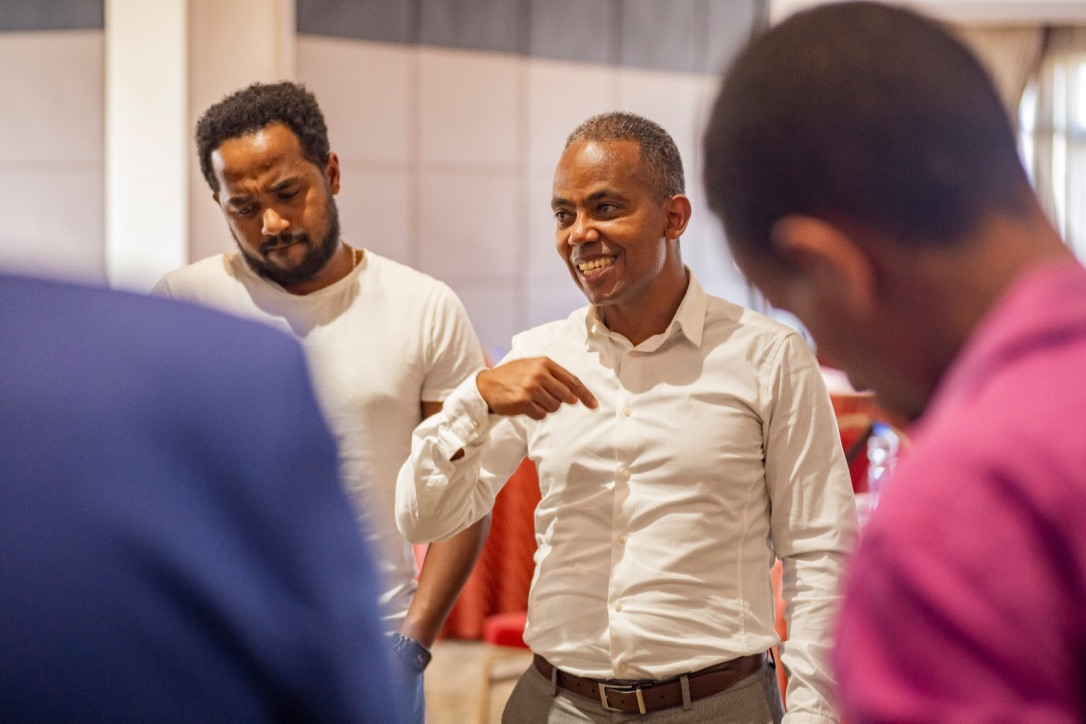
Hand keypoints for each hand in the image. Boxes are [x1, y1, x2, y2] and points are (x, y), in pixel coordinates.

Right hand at [477, 357, 597, 419]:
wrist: (487, 385)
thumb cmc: (512, 376)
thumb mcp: (532, 367)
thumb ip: (553, 376)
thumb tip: (575, 395)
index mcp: (544, 363)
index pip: (572, 381)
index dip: (585, 394)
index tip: (594, 405)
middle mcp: (539, 374)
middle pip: (566, 396)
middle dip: (561, 401)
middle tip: (545, 398)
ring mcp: (531, 388)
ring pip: (554, 407)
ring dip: (545, 407)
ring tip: (531, 399)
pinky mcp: (523, 401)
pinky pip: (541, 414)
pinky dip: (536, 413)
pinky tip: (525, 406)